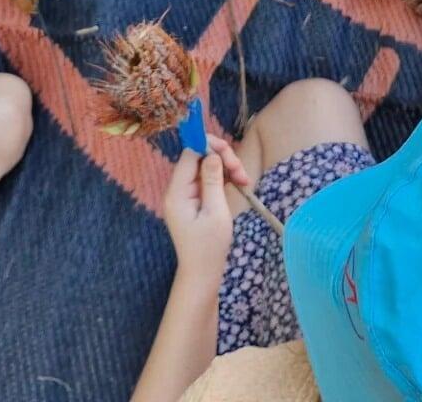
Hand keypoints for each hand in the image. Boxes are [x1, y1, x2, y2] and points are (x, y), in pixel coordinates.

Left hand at [162, 134, 251, 282]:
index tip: (230, 155)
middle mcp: (177, 190)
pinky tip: (237, 185)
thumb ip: (213, 180)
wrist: (202, 275)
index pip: (190, 153)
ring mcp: (185, 195)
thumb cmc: (209, 246)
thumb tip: (212, 154)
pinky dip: (223, 179)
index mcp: (177, 191)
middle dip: (222, 159)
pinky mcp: (193, 201)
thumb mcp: (215, 212)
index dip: (210, 147)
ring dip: (226, 169)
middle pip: (199, 157)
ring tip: (244, 181)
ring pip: (206, 167)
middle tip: (242, 173)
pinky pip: (207, 180)